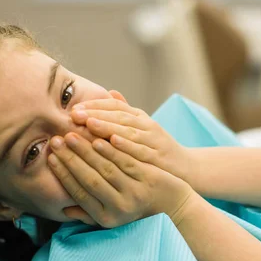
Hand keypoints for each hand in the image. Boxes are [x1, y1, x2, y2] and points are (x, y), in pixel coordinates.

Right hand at [47, 132, 196, 227]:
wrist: (174, 207)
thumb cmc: (138, 209)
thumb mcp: (113, 217)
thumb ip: (89, 213)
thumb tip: (64, 209)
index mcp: (106, 217)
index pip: (79, 193)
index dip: (64, 175)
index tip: (51, 158)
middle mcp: (119, 207)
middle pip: (89, 179)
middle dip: (71, 159)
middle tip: (57, 141)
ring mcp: (135, 193)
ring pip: (106, 169)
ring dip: (87, 151)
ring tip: (72, 135)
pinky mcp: (148, 178)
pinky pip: (126, 162)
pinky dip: (111, 150)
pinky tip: (99, 138)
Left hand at [71, 99, 193, 184]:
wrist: (186, 169)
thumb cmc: (157, 150)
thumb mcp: (141, 129)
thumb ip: (126, 113)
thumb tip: (110, 92)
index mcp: (140, 117)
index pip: (115, 106)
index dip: (95, 105)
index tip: (74, 108)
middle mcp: (147, 125)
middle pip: (119, 115)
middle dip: (95, 113)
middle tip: (74, 114)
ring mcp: (153, 140)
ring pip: (128, 130)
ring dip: (107, 126)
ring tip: (88, 123)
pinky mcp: (159, 156)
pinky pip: (141, 149)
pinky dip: (126, 144)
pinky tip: (112, 141)